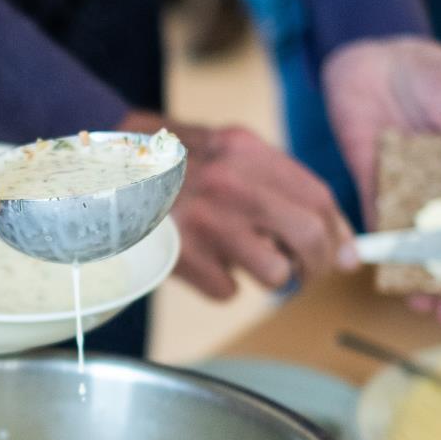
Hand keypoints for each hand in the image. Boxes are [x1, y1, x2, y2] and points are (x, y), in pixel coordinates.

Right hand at [122, 112, 354, 299]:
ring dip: (268, 277)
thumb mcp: (221, 149)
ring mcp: (204, 220)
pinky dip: (219, 283)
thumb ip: (273, 181)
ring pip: (275, 273)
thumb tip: (335, 236)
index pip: (317, 196)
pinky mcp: (180, 256)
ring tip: (243, 261)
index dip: (339, 233)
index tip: (346, 255)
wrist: (93, 170)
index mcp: (245, 149)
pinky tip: (199, 260)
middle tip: (304, 272)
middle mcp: (230, 181)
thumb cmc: (165, 163)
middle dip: (316, 265)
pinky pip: (227, 291)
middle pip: (308, 238)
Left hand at [321, 36, 440, 322]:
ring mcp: (402, 185)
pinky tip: (381, 271)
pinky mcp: (369, 179)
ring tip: (416, 302)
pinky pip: (375, 218)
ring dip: (414, 272)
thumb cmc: (430, 72)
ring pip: (411, 240)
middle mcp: (438, 186)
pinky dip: (379, 244)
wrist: (374, 54)